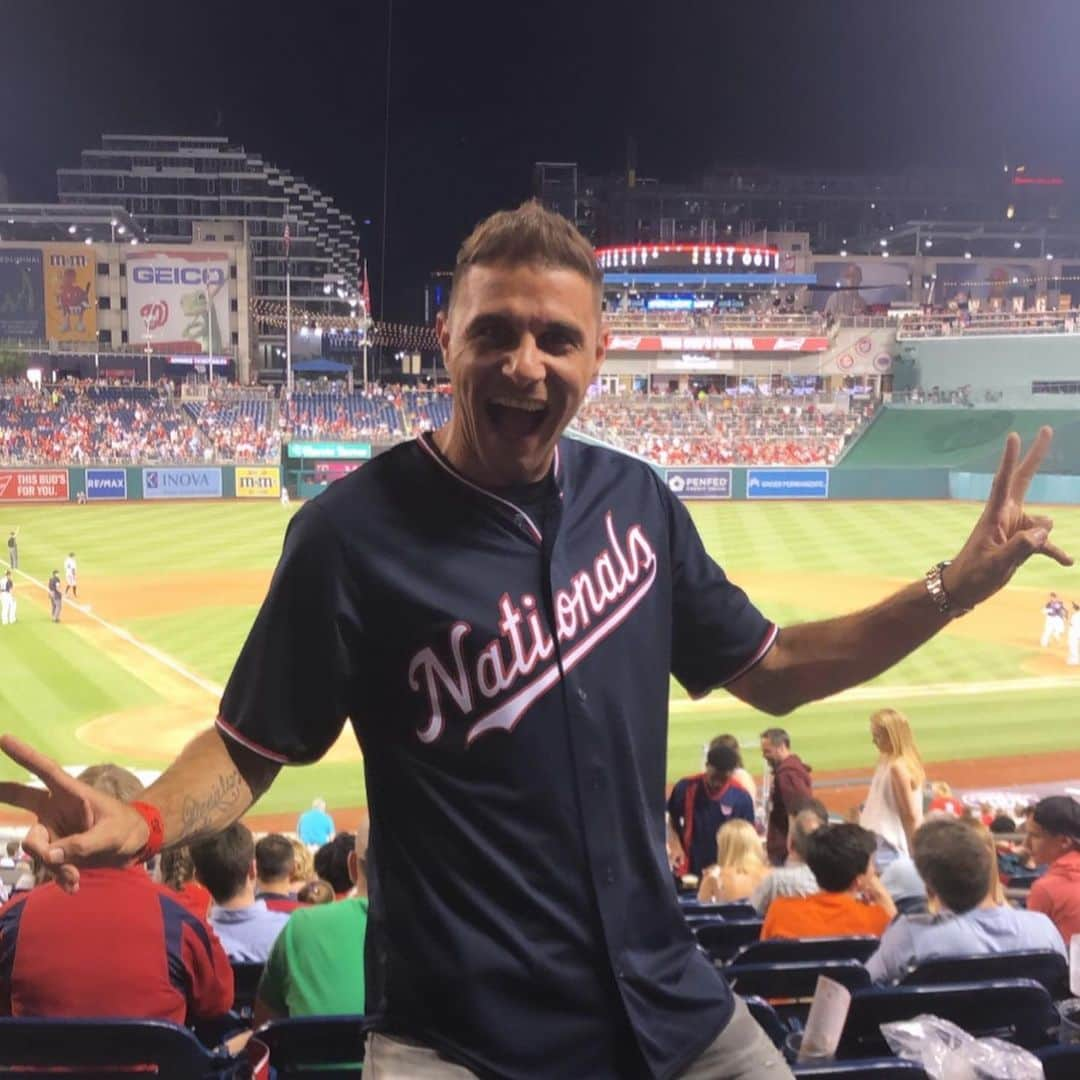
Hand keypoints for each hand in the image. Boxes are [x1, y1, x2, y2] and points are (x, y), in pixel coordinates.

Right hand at [0, 734, 148, 892]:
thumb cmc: (127, 829)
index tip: (3, 738)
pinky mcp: (55, 849)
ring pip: (35, 846)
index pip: (45, 771)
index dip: (24, 755)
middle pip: (23, 798)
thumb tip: (50, 855)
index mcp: (72, 793)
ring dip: (53, 864)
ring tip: (76, 877)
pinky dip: (59, 876)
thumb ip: (83, 844)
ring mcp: (53, 828)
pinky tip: (73, 885)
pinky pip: (46, 864)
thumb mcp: (112, 835)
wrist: (135, 846)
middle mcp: (56, 808)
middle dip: (3, 792)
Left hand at [945, 427, 1072, 610]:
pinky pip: (1043, 542)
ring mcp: (1015, 527)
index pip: (1003, 481)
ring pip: (1042, 522)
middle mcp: (1006, 516)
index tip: (1014, 436)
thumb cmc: (973, 575)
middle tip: (1047, 429)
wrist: (963, 590)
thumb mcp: (996, 563)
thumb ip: (1020, 547)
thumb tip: (1045, 529)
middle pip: (1023, 480)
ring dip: (1042, 539)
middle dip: (1035, 457)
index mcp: (995, 515)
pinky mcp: (1021, 541)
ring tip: (1015, 558)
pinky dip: (1054, 551)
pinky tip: (1066, 562)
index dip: (1009, 459)